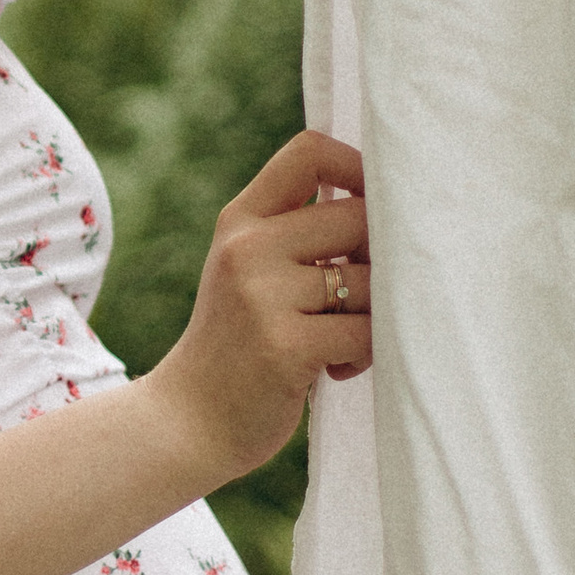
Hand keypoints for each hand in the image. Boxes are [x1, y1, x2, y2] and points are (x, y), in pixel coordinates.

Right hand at [146, 130, 369, 489]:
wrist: (186, 422)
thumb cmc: (236, 344)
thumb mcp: (246, 270)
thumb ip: (295, 232)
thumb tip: (388, 207)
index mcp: (239, 221)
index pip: (309, 152)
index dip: (358, 166)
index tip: (371, 206)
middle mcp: (247, 248)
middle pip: (358, 216)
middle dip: (381, 258)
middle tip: (363, 297)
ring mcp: (263, 296)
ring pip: (371, 281)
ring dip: (376, 315)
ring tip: (345, 341)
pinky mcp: (286, 345)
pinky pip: (366, 332)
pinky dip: (365, 354)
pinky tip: (337, 369)